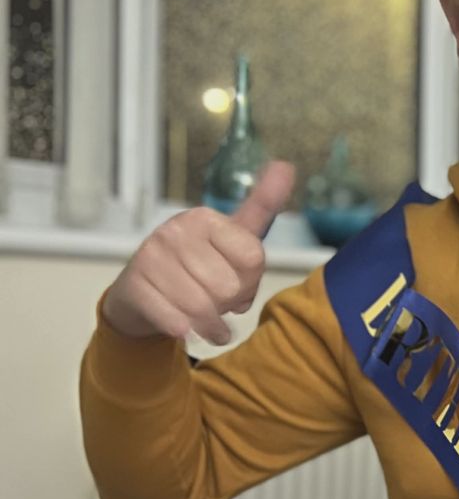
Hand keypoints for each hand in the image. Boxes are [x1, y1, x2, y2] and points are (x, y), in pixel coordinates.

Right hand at [101, 161, 295, 344]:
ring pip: (203, 308)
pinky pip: (177, 323)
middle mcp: (175, 231)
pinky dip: (189, 333)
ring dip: (212, 324)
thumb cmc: (197, 265)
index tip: (239, 280)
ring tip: (209, 320)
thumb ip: (262, 207)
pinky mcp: (133, 288)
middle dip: (229, 303)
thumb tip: (286, 166)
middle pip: (229, 287)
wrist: (141, 293)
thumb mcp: (233, 236)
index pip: (253, 259)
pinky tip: (188, 329)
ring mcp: (150, 258)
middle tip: (218, 300)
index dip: (252, 280)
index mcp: (204, 217)